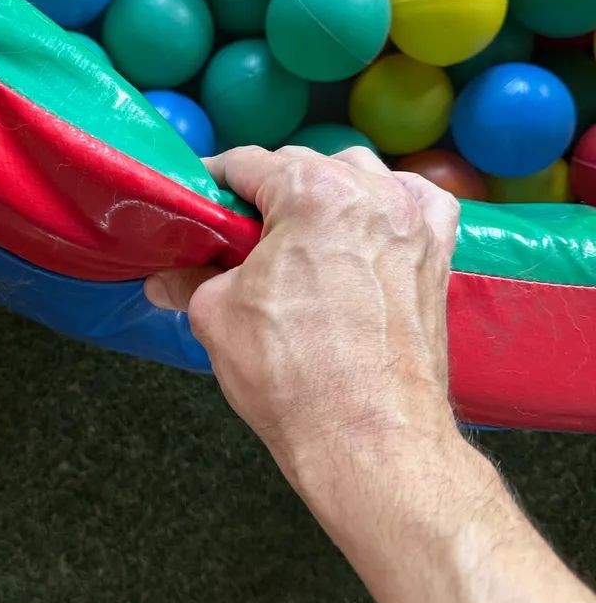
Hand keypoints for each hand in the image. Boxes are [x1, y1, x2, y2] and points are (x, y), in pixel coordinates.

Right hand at [146, 146, 461, 497]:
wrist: (371, 439)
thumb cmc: (296, 379)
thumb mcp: (217, 317)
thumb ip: (191, 280)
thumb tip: (165, 278)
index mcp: (313, 194)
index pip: (247, 163)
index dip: (213, 182)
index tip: (199, 201)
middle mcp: (371, 194)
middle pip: (303, 167)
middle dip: (267, 194)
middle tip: (236, 234)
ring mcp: (412, 222)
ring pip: (358, 178)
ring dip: (324, 194)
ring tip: (296, 236)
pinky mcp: (437, 255)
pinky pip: (414, 205)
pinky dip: (387, 207)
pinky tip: (364, 232)